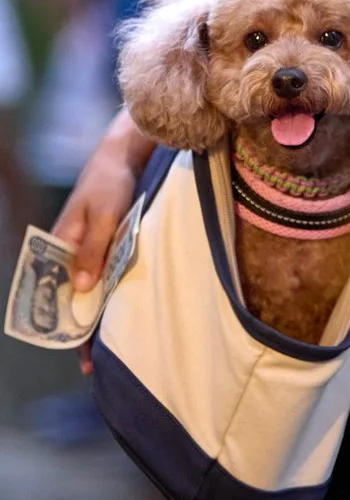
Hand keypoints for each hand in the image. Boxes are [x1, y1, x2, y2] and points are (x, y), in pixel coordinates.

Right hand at [52, 109, 154, 373]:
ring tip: (110, 348)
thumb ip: (93, 251)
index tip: (78, 353)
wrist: (124, 154)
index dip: (64, 325)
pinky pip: (106, 275)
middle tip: (95, 364)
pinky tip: (122, 311)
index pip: (55, 294)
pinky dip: (111, 293)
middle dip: (80, 329)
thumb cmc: (109, 182)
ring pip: (90, 289)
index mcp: (60, 245)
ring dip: (98, 314)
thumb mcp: (102, 216)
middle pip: (72, 297)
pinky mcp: (107, 243)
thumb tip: (81, 291)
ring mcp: (90, 248)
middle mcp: (72, 251)